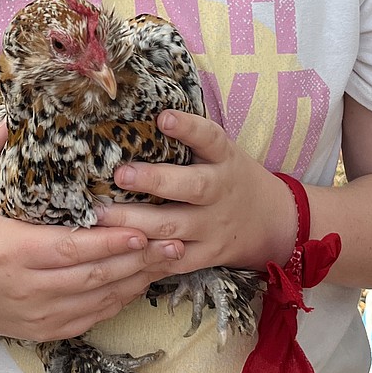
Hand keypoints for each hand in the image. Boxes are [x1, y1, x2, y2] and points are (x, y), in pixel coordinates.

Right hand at [0, 122, 185, 339]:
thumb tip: (10, 117)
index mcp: (11, 251)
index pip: (72, 250)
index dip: (111, 243)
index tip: (143, 229)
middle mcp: (27, 288)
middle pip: (94, 278)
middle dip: (139, 261)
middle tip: (177, 241)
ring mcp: (35, 314)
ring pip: (97, 302)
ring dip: (136, 282)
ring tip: (169, 260)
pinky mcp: (38, 331)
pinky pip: (86, 320)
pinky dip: (116, 304)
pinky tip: (138, 284)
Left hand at [95, 111, 295, 272]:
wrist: (269, 221)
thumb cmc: (228, 176)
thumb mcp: (220, 152)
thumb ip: (190, 138)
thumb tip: (140, 113)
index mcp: (225, 159)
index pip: (210, 138)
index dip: (189, 128)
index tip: (164, 118)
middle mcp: (221, 191)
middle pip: (192, 187)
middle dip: (155, 181)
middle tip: (121, 174)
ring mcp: (214, 226)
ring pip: (174, 227)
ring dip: (136, 222)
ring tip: (102, 215)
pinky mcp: (207, 255)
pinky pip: (175, 260)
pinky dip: (147, 256)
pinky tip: (119, 250)